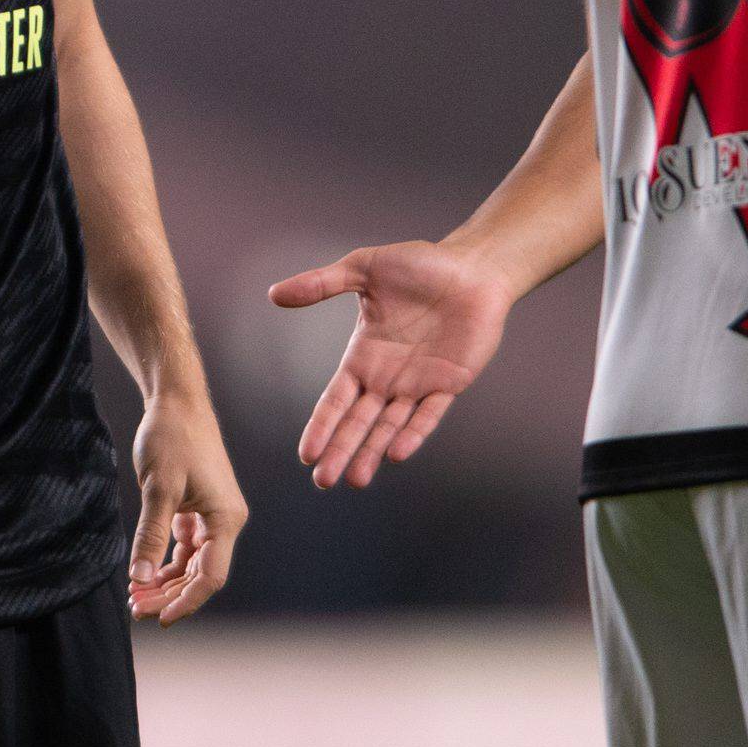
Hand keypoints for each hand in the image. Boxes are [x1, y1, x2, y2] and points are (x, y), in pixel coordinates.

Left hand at [127, 391, 247, 624]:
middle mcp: (223, 522)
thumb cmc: (172, 437)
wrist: (176, 401)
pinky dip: (164, 563)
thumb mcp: (158, 488)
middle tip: (135, 609)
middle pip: (200, 575)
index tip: (157, 617)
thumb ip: (150, 534)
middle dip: (169, 595)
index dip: (185, 602)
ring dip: (165, 583)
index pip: (210, 576)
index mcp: (226, 519)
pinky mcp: (195, 509)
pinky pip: (183, 548)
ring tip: (135, 597)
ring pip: (190, 564)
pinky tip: (143, 575)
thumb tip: (140, 578)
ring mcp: (210, 517)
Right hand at [268, 238, 519, 486]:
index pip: (335, 400)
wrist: (473, 267)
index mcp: (363, 356)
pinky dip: (414, 433)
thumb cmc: (420, 264)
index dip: (321, 426)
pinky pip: (429, 414)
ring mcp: (419, 383)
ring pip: (390, 427)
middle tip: (323, 481)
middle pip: (357, 422)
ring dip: (372, 453)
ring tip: (356, 481)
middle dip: (340, 450)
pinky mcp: (450, 383)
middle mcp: (387, 377)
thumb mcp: (362, 268)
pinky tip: (397, 454)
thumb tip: (274, 293)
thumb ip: (320, 283)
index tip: (306, 454)